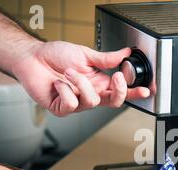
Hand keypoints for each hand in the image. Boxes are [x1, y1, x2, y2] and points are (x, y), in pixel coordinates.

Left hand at [12, 41, 150, 116]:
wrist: (31, 58)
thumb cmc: (55, 56)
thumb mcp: (85, 54)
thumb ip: (106, 58)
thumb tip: (125, 53)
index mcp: (99, 83)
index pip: (120, 91)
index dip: (134, 92)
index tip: (146, 89)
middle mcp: (90, 94)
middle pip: (113, 103)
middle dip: (118, 90)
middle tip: (116, 76)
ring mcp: (77, 103)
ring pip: (92, 101)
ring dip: (80, 83)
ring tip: (68, 72)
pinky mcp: (62, 108)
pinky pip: (72, 105)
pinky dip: (65, 91)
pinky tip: (58, 84)